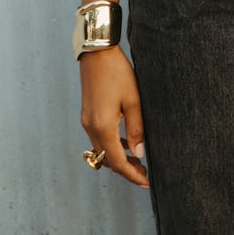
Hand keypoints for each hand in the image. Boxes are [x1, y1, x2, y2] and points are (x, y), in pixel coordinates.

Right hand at [79, 47, 148, 186]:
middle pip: (107, 160)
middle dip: (126, 169)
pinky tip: (126, 140)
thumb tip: (139, 153)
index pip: (117, 162)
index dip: (132, 175)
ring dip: (118, 157)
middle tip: (145, 172)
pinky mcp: (87, 114)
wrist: (97, 52)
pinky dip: (111, 144)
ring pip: (102, 150)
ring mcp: (87, 121)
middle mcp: (92, 127)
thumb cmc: (117, 72)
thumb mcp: (133, 100)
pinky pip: (99, 138)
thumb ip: (136, 128)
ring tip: (138, 158)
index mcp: (104, 127)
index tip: (146, 181)